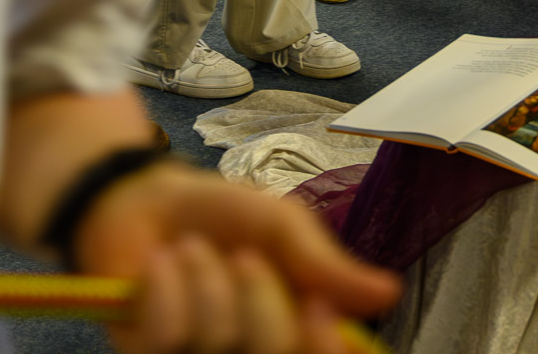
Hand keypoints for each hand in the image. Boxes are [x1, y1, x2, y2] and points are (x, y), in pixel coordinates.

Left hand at [74, 164, 400, 353]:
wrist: (148, 199)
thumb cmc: (221, 214)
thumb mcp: (282, 226)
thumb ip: (326, 264)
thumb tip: (390, 292)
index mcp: (293, 323)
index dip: (323, 346)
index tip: (316, 306)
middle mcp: (251, 348)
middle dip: (259, 299)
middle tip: (243, 256)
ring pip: (219, 343)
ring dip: (207, 279)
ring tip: (194, 250)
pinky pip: (169, 336)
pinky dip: (168, 284)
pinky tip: (163, 264)